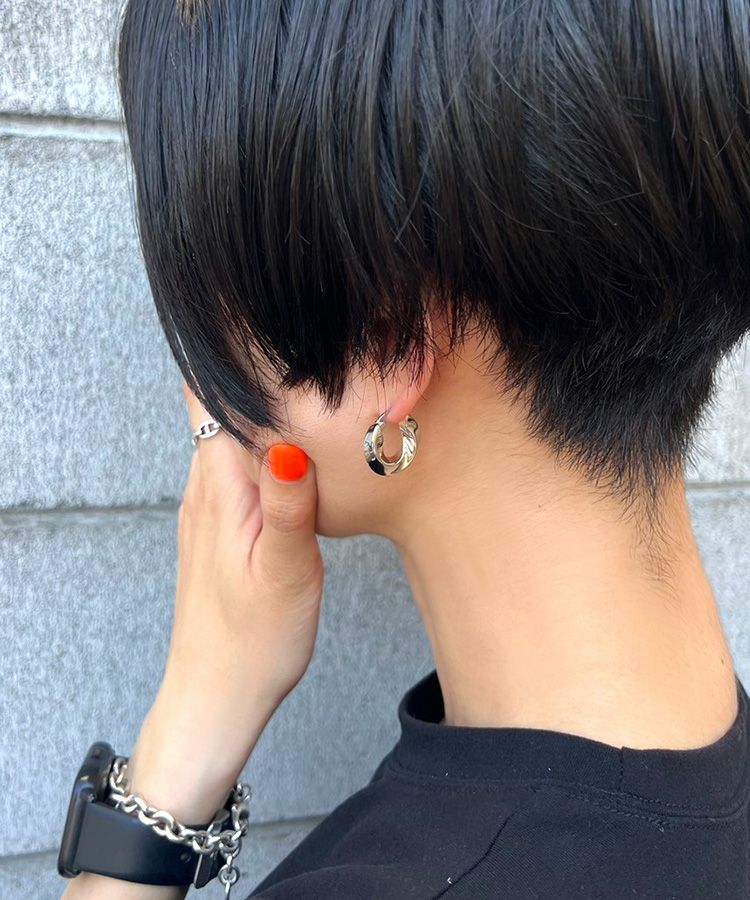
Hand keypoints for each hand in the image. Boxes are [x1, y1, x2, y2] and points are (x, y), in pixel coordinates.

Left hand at [61, 385, 323, 898]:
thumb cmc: (254, 641)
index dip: (242, 356)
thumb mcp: (285, 571)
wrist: (217, 695)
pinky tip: (294, 453)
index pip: (215, 397)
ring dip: (266, 413)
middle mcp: (205, 487)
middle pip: (225, 408)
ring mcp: (209, 506)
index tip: (278, 325)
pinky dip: (263, 446)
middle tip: (317, 351)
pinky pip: (236, 466)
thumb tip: (287, 437)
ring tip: (313, 391)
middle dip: (264, 377)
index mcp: (219, 487)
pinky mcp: (220, 526)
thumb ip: (287, 502)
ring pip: (233, 436)